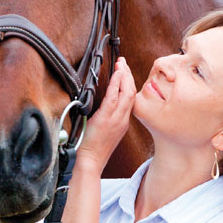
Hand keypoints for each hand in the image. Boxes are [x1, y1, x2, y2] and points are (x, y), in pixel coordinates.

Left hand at [77, 57, 135, 172]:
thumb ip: (108, 117)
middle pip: (132, 93)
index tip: (125, 70)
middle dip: (128, 75)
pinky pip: (114, 98)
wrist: (91, 161)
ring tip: (121, 64)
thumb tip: (104, 103)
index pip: (131, 98)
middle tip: (123, 62)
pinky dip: (117, 84)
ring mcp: (117, 119)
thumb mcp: (106, 131)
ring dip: (124, 76)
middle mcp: (123, 120)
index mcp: (124, 122)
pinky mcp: (107, 119)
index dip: (130, 82)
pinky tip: (117, 74)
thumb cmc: (94, 148)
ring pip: (126, 93)